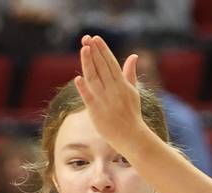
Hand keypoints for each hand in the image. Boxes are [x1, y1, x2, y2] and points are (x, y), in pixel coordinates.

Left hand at [74, 35, 147, 155]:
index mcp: (122, 85)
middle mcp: (114, 91)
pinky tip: (78, 78)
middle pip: (102, 68)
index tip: (96, 38)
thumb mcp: (133, 91)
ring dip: (88, 64)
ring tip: (83, 49)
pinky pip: (89, 98)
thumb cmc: (131, 113)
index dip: (103, 50)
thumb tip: (133, 56)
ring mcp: (105, 101)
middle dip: (94, 52)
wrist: (131, 136)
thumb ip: (130, 73)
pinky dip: (83, 89)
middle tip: (86, 38)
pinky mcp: (97, 112)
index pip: (111, 63)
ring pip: (95, 79)